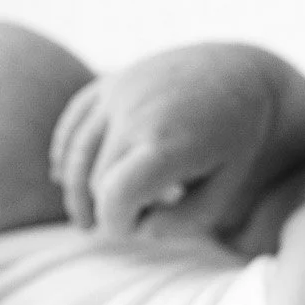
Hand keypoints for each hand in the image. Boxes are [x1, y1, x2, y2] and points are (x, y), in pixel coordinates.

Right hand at [47, 46, 278, 238]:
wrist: (240, 73)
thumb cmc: (236, 141)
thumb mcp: (226, 189)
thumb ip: (185, 222)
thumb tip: (139, 228)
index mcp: (167, 142)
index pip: (115, 196)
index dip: (116, 224)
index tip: (131, 231)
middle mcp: (135, 112)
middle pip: (95, 180)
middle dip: (104, 210)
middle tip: (128, 222)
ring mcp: (118, 92)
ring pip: (77, 155)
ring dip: (76, 191)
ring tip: (85, 220)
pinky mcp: (109, 82)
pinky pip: (72, 123)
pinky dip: (64, 154)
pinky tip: (64, 178)